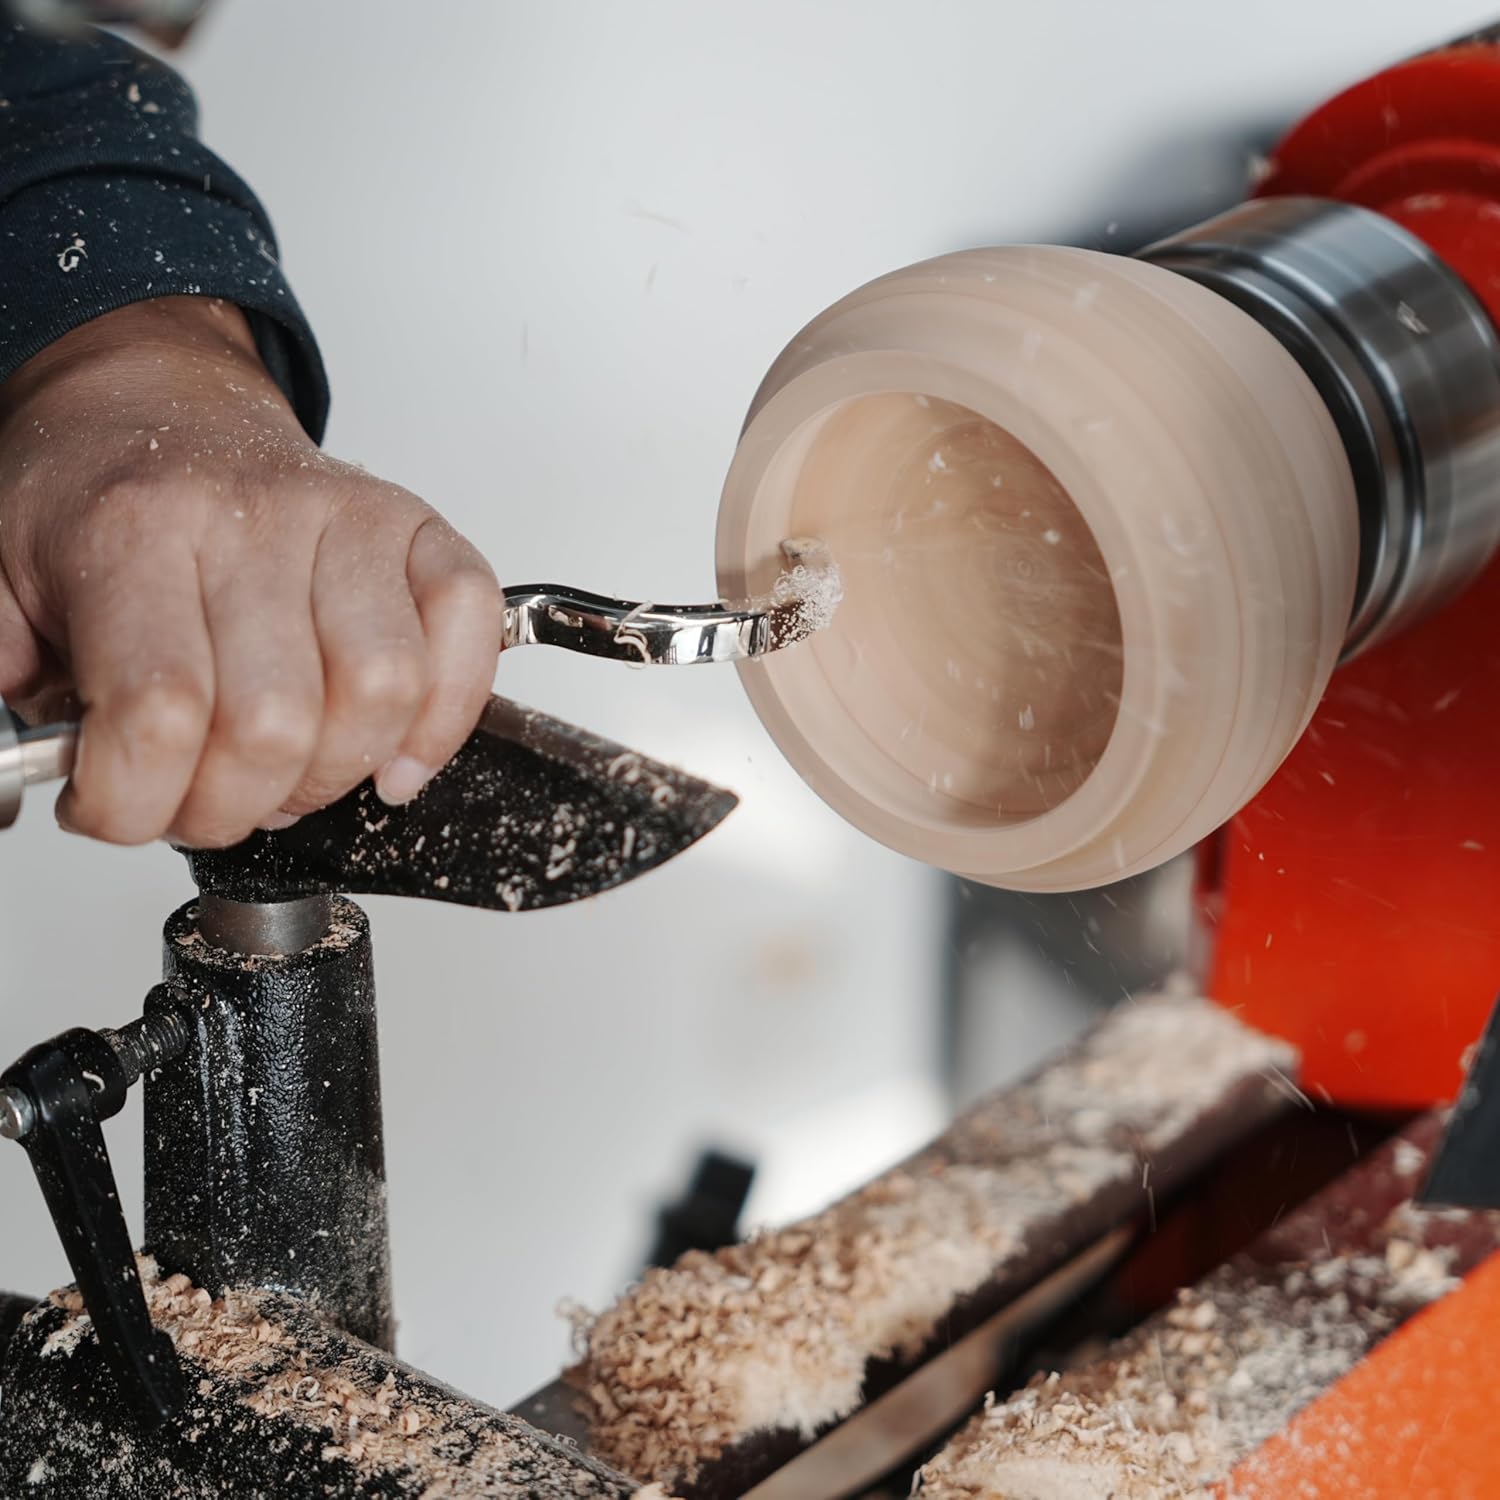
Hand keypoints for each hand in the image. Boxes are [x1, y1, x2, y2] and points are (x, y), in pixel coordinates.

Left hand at [0, 297, 502, 846]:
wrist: (158, 401)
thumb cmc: (98, 499)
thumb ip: (1, 686)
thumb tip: (20, 789)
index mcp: (131, 531)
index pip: (160, 712)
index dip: (136, 800)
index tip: (114, 805)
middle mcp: (251, 519)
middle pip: (275, 726)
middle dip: (231, 806)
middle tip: (200, 797)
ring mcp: (348, 519)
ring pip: (382, 693)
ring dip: (332, 776)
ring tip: (287, 772)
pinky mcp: (419, 530)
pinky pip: (470, 628)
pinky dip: (445, 716)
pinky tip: (391, 752)